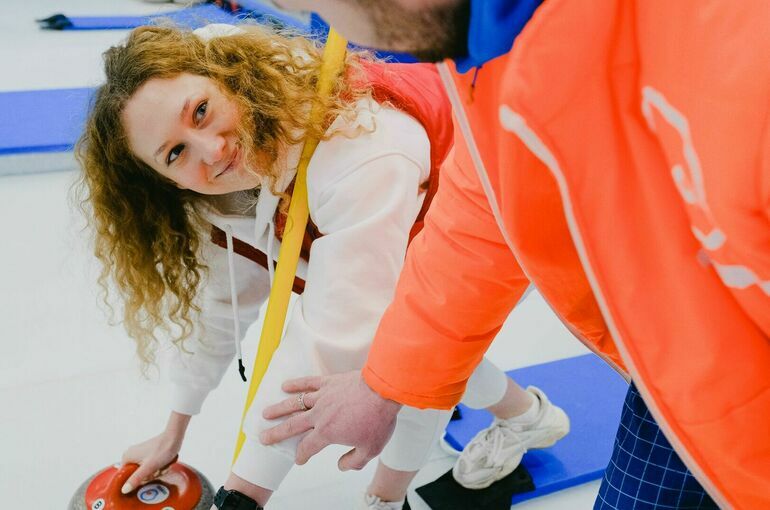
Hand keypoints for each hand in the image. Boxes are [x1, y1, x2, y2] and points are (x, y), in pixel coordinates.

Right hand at [120, 412, 189, 493]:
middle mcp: (131, 455)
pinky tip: (164, 463)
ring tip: (162, 465)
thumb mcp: (148, 468)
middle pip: (137, 475)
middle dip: (150, 475)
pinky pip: (150, 467)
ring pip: (145, 472)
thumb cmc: (162, 450)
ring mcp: (140, 454)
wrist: (174, 438)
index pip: (126, 477)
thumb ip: (136, 479)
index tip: (147, 474)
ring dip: (156, 471)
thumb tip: (124, 490)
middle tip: (157, 469)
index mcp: (127, 457)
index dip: (137, 480)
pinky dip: (158, 467)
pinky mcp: (148, 454)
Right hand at [260, 371, 401, 470]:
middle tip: (263, 437)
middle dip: (276, 433)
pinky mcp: (329, 382)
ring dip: (279, 408)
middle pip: (292, 426)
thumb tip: (341, 465)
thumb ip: (354, 461)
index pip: (308, 447)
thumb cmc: (378, 418)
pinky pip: (308, 382)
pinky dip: (296, 383)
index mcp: (327, 432)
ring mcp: (323, 396)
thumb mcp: (370, 450)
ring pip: (295, 403)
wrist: (383, 390)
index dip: (302, 455)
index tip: (299, 459)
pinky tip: (285, 385)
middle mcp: (320, 415)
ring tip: (266, 413)